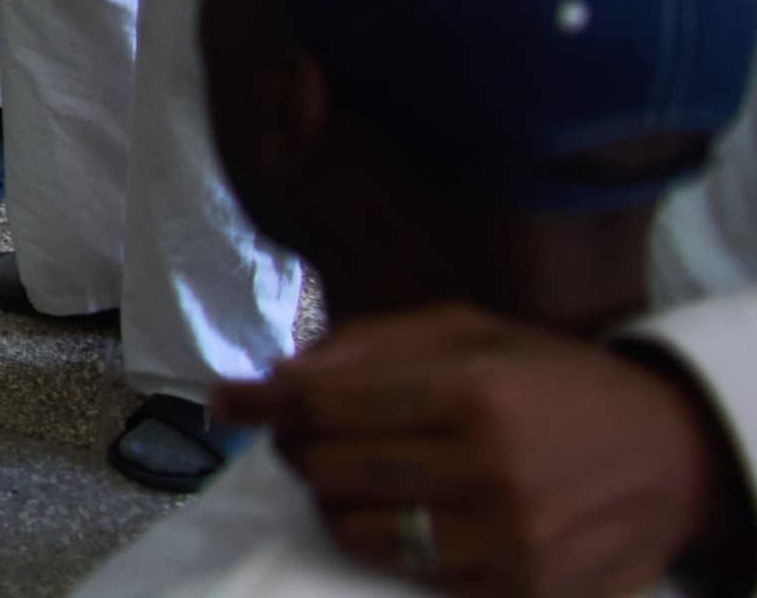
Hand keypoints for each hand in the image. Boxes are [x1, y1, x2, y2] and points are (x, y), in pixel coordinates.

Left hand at [214, 302, 750, 597]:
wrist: (676, 460)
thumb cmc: (559, 384)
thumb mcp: (475, 331)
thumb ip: (372, 344)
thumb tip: (280, 377)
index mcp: (478, 392)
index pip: (330, 403)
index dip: (263, 403)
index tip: (227, 402)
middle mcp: (491, 470)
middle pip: (331, 470)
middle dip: (298, 448)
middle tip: (300, 434)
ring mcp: (509, 540)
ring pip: (356, 529)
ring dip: (332, 500)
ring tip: (348, 473)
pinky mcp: (522, 592)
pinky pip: (408, 571)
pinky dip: (385, 539)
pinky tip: (403, 509)